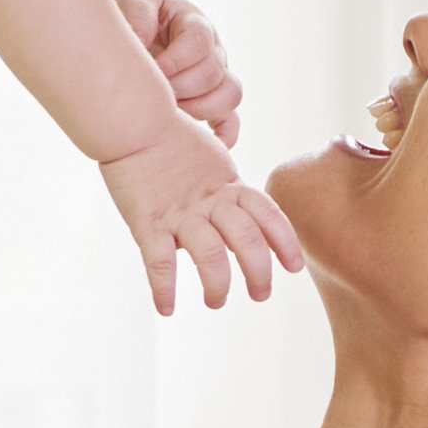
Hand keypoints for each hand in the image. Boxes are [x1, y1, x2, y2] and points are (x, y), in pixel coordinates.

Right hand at [100, 120, 301, 316]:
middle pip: (247, 239)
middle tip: (260, 295)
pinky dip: (164, 289)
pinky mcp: (147, 221)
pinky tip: (166, 308)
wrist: (133, 119)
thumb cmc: (170, 136)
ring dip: (218, 285)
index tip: (294, 268)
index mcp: (228, 184)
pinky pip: (159, 261)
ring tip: (216, 302)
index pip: (268, 214)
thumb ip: (226, 185)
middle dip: (259, 273)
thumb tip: (239, 210)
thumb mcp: (211, 157)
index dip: (285, 242)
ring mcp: (179, 212)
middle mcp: (210, 200)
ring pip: (210, 255)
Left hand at [115, 0, 241, 146]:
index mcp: (196, 24)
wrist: (141, 27)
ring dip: (198, 110)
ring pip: (229, 97)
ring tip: (168, 113)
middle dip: (179, 87)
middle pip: (213, 73)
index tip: (149, 70)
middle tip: (152, 94)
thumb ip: (139, 15)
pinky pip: (230, 122)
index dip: (175, 59)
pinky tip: (200, 144)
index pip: (200, 41)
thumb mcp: (135, 3)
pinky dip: (222, 136)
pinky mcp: (212, 101)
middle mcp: (213, 51)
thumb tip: (140, 42)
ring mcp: (217, 77)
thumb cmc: (137, 15)